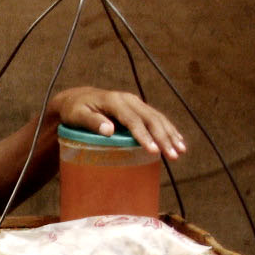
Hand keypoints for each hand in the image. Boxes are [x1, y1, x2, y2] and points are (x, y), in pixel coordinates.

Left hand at [51, 87, 186, 159]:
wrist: (76, 98)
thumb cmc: (74, 110)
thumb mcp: (77, 115)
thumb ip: (92, 121)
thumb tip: (109, 130)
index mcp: (115, 101)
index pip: (132, 120)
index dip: (143, 135)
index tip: (153, 150)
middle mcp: (129, 100)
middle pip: (151, 118)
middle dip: (164, 137)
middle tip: (173, 155)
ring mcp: (135, 102)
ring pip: (157, 118)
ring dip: (170, 134)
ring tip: (181, 151)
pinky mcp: (138, 107)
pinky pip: (156, 117)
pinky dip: (168, 129)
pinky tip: (177, 140)